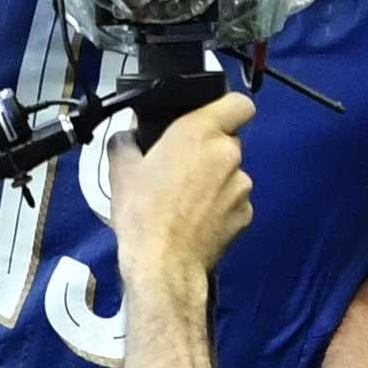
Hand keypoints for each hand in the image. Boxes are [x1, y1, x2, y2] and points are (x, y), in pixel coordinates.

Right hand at [110, 92, 256, 281]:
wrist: (162, 264)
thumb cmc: (143, 212)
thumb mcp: (121, 170)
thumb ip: (126, 142)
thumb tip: (127, 136)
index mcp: (201, 132)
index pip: (239, 103)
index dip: (227, 108)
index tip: (212, 118)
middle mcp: (228, 154)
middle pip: (229, 141)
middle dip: (210, 151)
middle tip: (183, 168)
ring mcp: (242, 186)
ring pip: (232, 174)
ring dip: (216, 181)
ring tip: (187, 201)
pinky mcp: (246, 215)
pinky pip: (235, 202)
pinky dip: (221, 208)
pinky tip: (198, 221)